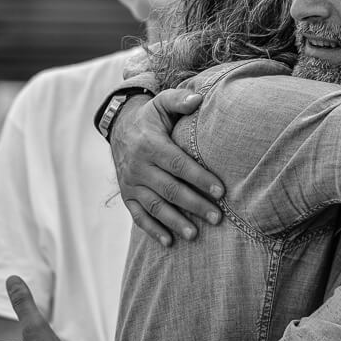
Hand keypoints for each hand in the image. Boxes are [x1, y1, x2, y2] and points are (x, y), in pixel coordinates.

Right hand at [109, 88, 225, 245]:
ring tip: (195, 235)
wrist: (119, 128)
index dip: (200, 178)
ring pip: (154, 206)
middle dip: (194, 205)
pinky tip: (168, 242)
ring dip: (175, 222)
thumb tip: (199, 99)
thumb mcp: (162, 103)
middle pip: (169, 189)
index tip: (221, 192)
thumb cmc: (151, 118)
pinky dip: (152, 230)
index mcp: (150, 145)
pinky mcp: (126, 195)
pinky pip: (138, 216)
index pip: (178, 164)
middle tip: (217, 218)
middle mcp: (138, 166)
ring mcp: (131, 183)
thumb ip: (180, 100)